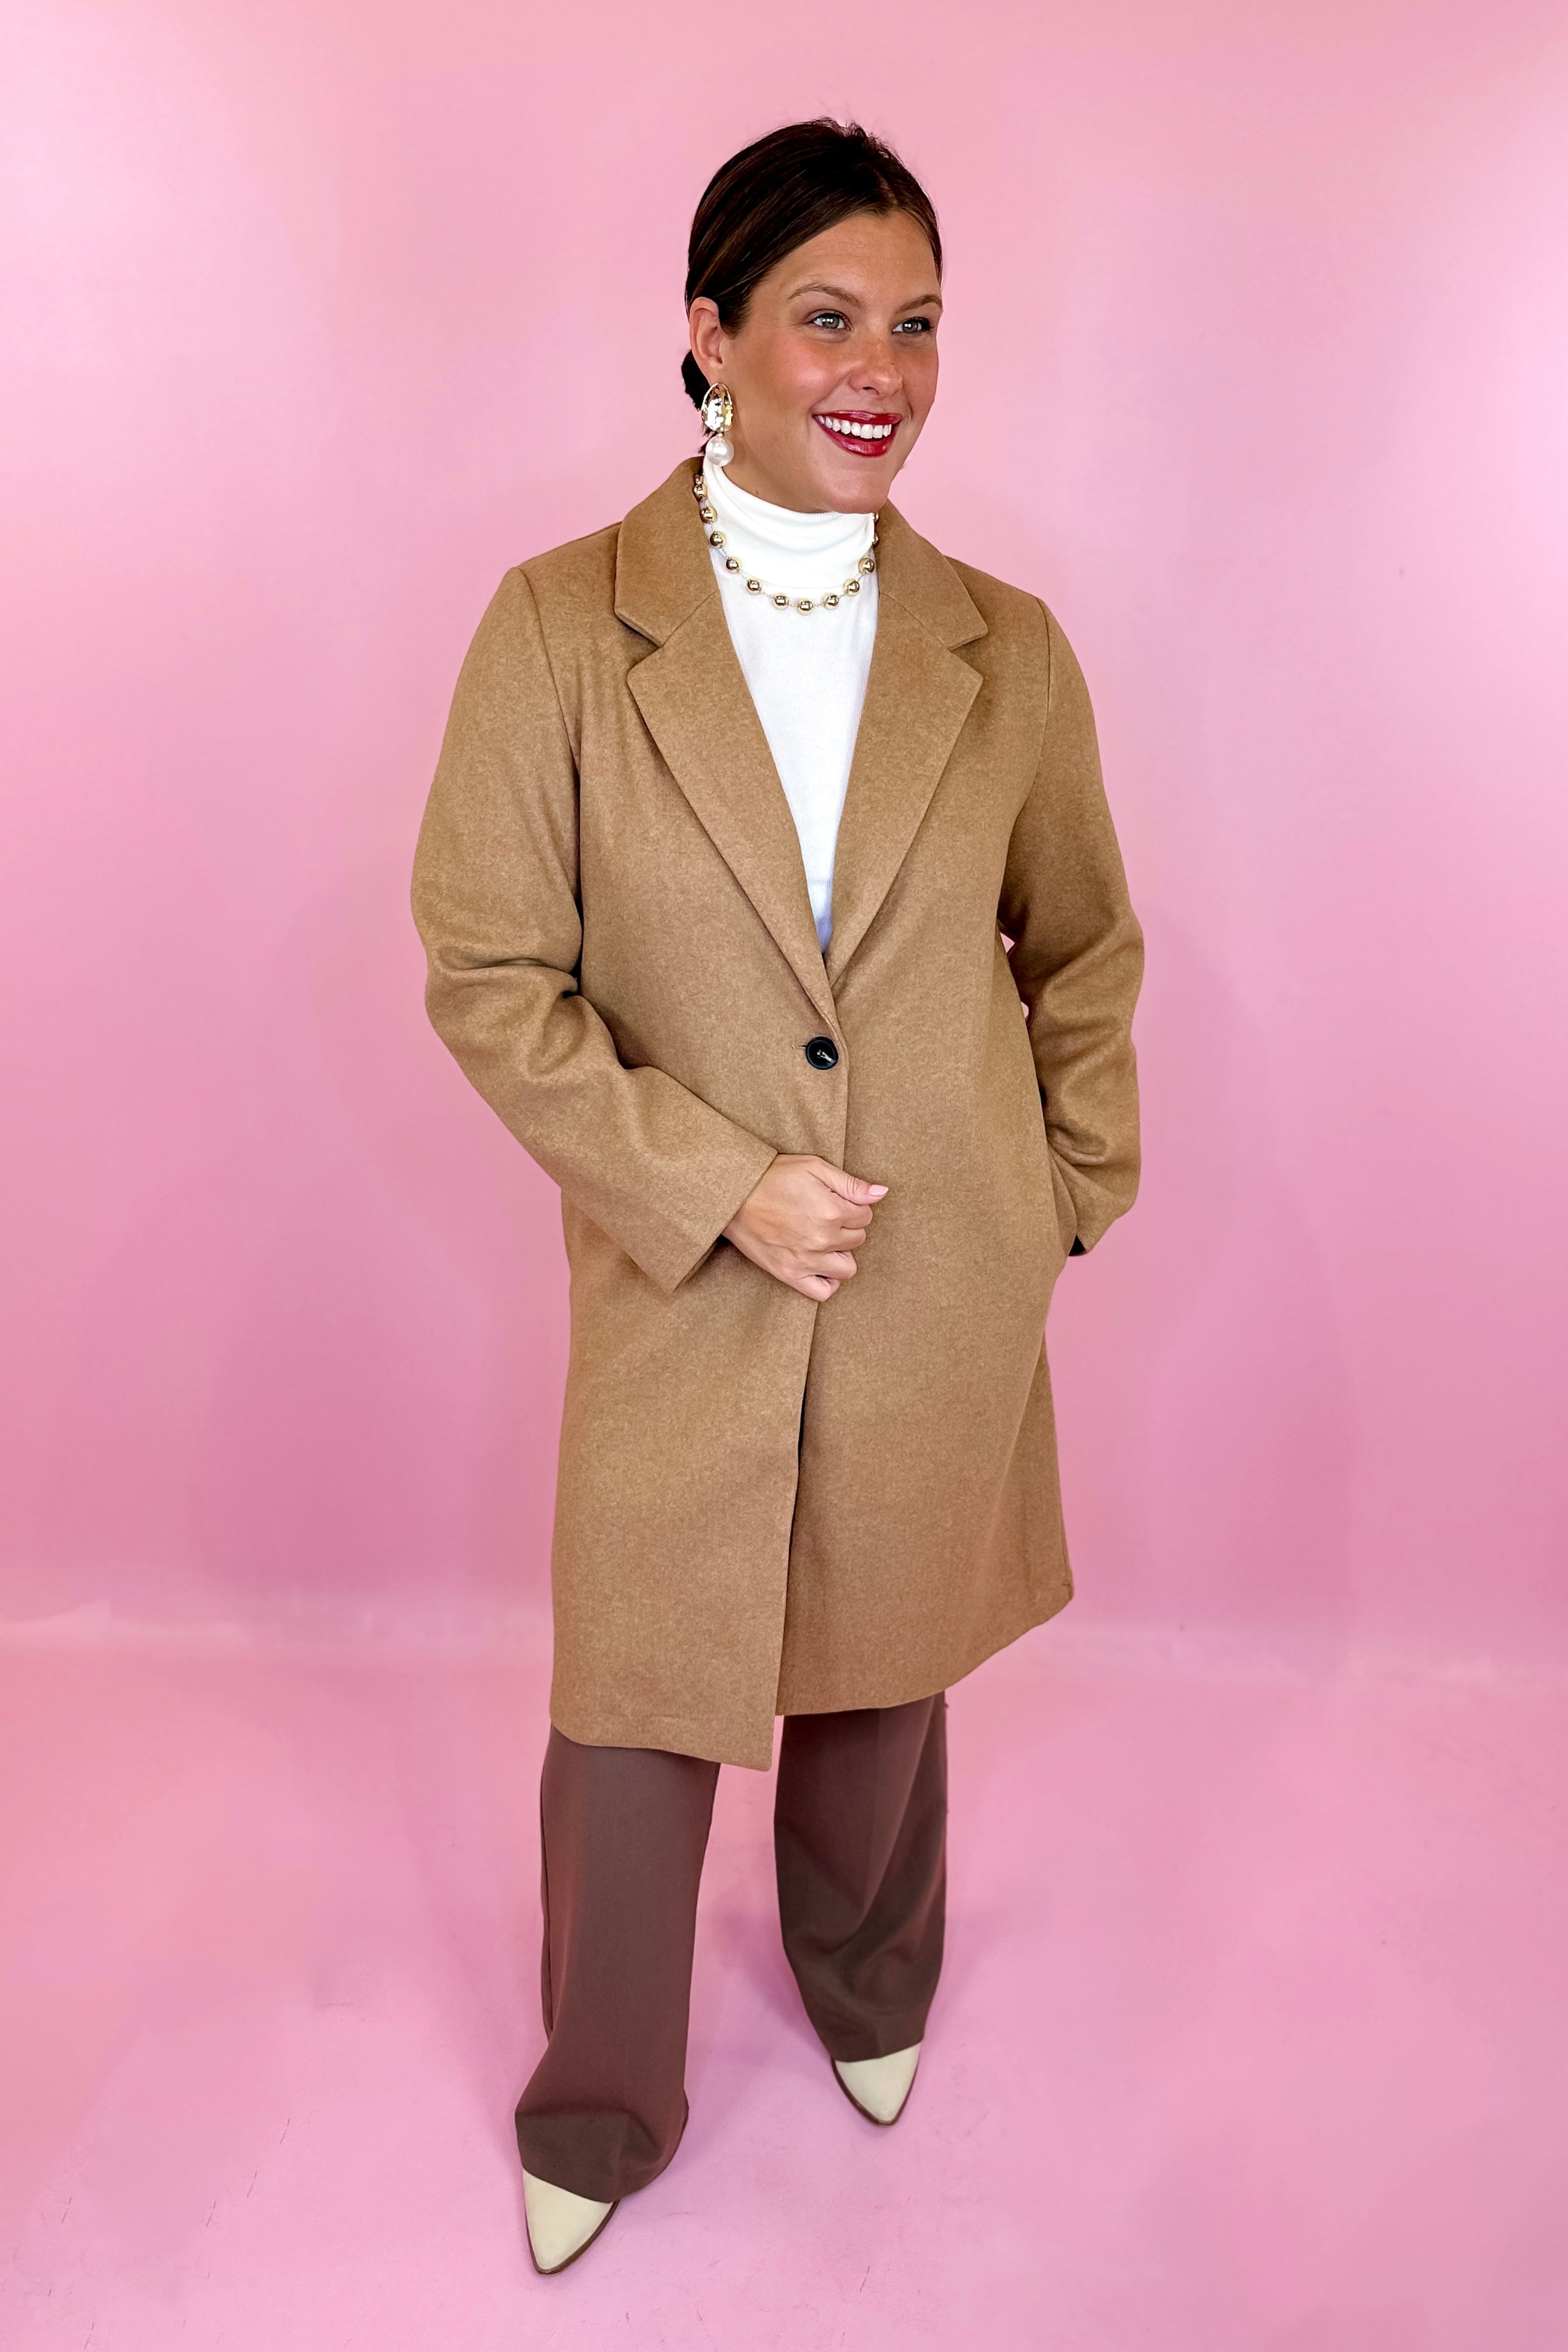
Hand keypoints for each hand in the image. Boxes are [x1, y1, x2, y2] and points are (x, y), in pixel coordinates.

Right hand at [723, 1155, 888, 1301]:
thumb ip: (850, 1183)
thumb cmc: (772, 1176)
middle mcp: (822, 1240)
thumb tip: (881, 1193)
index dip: (853, 1205)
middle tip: (825, 1215)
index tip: (835, 1200)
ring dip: (841, 1254)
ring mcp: (806, 1260)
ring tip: (825, 1240)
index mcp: (831, 1211)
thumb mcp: (813, 1167)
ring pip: (847, 1268)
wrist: (733, 1195)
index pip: (865, 1216)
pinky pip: (823, 1292)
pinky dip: (827, 1281)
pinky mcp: (789, 1274)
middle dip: (847, 1227)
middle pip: (858, 1240)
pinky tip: (820, 1264)